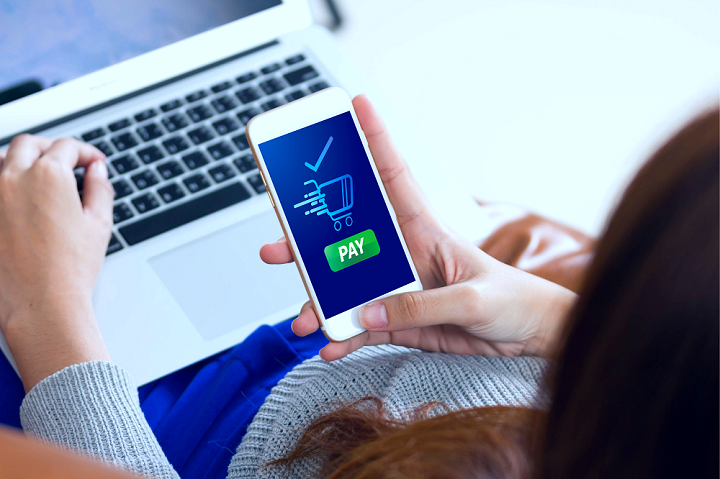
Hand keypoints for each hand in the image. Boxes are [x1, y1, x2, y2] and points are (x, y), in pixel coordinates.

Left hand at [0, 135, 113, 389]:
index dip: (86, 152)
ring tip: (37, 176)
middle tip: (65, 162)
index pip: (68, 147)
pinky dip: (3, 184)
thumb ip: (101, 189)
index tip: (94, 163)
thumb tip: (98, 172)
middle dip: (51, 149)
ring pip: (2, 159)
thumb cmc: (71, 270)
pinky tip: (14, 196)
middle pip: (30, 145)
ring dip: (21, 161)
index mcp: (50, 176)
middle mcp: (14, 178)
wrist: (41, 305)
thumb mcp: (99, 224)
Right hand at [261, 95, 576, 360]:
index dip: (376, 140)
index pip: (394, 177)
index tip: (356, 106)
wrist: (527, 337)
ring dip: (318, 301)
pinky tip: (329, 346)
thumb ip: (422, 306)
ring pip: (344, 288)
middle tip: (277, 248)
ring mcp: (396, 289)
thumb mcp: (471, 298)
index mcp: (424, 232)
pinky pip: (361, 328)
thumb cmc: (511, 300)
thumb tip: (369, 311)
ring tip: (302, 319)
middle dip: (308, 241)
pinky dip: (344, 338)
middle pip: (345, 239)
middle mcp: (402, 255)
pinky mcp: (398, 321)